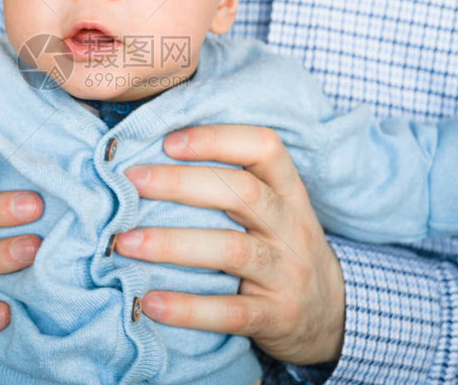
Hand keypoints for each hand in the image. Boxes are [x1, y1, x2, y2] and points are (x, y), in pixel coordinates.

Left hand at [114, 125, 344, 365]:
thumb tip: (155, 157)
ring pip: (232, 250)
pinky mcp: (277, 318)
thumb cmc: (283, 251)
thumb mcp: (276, 211)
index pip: (265, 148)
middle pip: (243, 192)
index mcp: (290, 194)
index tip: (168, 141)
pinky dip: (188, 308)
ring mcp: (288, 274)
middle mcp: (293, 228)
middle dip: (181, 183)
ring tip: (124, 242)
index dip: (217, 138)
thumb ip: (233, 186)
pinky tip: (151, 302)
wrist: (333, 319)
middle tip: (132, 181)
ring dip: (171, 244)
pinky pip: (230, 312)